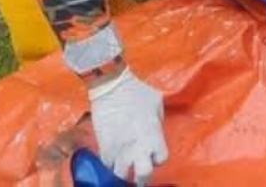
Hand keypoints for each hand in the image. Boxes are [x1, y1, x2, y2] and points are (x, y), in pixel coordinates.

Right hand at [89, 68, 167, 183]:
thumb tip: (156, 128)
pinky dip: (108, 167)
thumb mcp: (157, 103)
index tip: (154, 154)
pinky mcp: (104, 148)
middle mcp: (138, 148)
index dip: (158, 158)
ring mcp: (119, 150)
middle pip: (143, 176)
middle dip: (143, 177)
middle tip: (140, 174)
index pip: (161, 160)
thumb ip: (159, 121)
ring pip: (120, 176)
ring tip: (124, 169)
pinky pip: (106, 166)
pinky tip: (111, 161)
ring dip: (123, 174)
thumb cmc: (138, 91)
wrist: (111, 87)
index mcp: (154, 137)